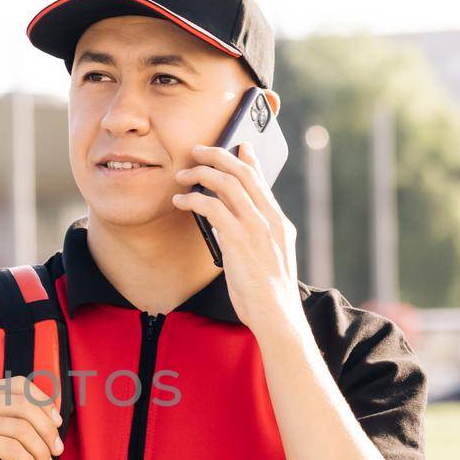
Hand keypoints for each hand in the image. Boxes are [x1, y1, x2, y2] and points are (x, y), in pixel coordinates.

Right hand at [0, 375, 62, 459]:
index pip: (20, 385)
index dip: (43, 402)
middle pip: (25, 406)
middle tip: (57, 450)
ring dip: (42, 452)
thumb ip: (15, 416)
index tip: (56, 424)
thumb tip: (54, 413)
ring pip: (23, 430)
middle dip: (47, 430)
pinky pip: (14, 450)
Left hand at [171, 140, 301, 333]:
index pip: (262, 181)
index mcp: (279, 223)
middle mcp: (270, 219)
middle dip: (218, 155)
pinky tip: (180, 201)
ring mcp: (256, 227)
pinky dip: (193, 199)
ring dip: (201, 173)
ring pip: (227, 183)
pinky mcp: (239, 239)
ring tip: (182, 174)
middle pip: (243, 173)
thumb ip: (255, 237)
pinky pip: (212, 207)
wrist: (277, 315)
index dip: (248, 159)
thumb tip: (231, 224)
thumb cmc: (268, 293)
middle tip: (197, 150)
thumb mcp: (269, 258)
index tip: (238, 144)